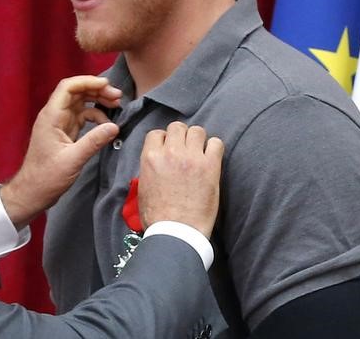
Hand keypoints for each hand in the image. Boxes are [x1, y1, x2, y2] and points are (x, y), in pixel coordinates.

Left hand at [0, 76, 120, 228]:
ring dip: (98, 101)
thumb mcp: (73, 160)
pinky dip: (96, 116)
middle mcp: (54, 115)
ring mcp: (59, 123)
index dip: (88, 81)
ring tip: (117, 105)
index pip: (68, 87)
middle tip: (118, 96)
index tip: (107, 85)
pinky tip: (107, 125)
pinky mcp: (65, 132)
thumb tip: (115, 126)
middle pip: (76, 92)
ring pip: (80, 103)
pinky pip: (82, 117)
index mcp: (51, 116)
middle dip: (97, 90)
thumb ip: (94, 142)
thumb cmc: (47, 177)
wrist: (32, 193)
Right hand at [138, 122, 222, 237]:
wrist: (176, 232)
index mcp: (150, 158)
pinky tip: (211, 159)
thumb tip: (156, 164)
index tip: (168, 149)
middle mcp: (170, 153)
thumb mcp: (143, 188)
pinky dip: (214, 148)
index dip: (164, 140)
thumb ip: (149, 169)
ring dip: (198, 140)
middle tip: (185, 149)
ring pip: (197, 130)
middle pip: (177, 127)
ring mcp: (192, 158)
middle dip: (181, 136)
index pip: (157, 134)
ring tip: (199, 153)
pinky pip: (216, 143)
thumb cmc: (157, 216)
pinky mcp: (210, 167)